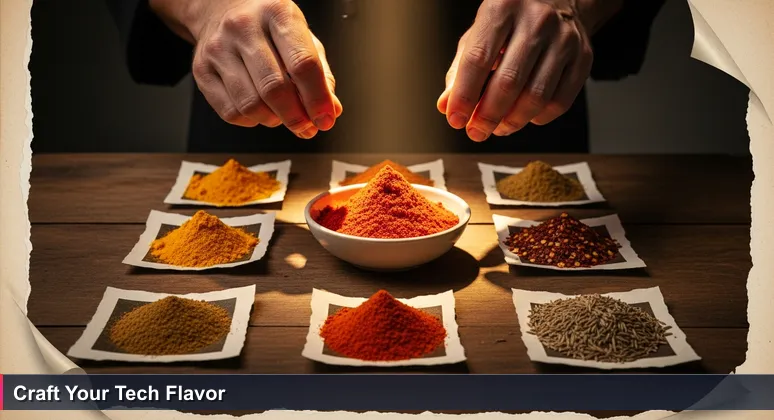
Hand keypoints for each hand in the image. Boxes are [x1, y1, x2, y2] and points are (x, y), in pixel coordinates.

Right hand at [150, 0, 341, 137]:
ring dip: (273, 120)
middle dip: (295, 117)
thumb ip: (320, 74)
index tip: (325, 120)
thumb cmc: (269, 27)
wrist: (221, 9)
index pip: (302, 64)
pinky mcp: (201, 69)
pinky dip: (252, 121)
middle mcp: (244, 27)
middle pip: (274, 88)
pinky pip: (231, 112)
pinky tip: (260, 110)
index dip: (317, 99)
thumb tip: (331, 110)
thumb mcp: (301, 38)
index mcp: (278, 14)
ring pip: (251, 105)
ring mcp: (218, 48)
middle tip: (307, 128)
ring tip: (282, 115)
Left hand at [437, 0, 619, 140]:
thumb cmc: (510, 23)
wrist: (560, 1)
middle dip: (488, 116)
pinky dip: (538, 118)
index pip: (478, 59)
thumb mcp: (479, 35)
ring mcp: (564, 39)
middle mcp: (536, 20)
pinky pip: (560, 101)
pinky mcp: (583, 57)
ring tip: (498, 128)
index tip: (456, 120)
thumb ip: (460, 70)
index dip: (464, 96)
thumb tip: (446, 106)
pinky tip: (525, 117)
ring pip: (536, 96)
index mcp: (502, 7)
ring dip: (513, 122)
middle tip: (476, 132)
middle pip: (509, 82)